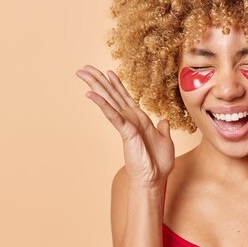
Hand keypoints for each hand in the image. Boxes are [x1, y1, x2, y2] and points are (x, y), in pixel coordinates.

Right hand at [76, 65, 174, 188]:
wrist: (154, 178)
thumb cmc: (158, 162)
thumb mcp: (165, 140)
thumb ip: (162, 129)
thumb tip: (164, 120)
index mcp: (138, 119)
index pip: (125, 97)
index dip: (117, 83)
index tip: (108, 71)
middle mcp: (129, 119)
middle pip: (111, 94)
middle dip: (98, 80)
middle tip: (83, 68)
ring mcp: (126, 124)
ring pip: (108, 100)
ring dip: (96, 86)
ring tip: (82, 74)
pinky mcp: (125, 131)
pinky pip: (112, 114)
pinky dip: (102, 104)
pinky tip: (90, 94)